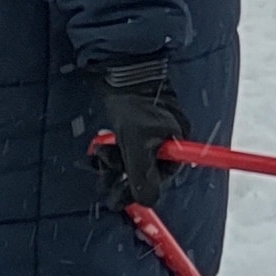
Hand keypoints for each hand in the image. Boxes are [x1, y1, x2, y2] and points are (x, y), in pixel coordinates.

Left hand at [89, 58, 185, 209]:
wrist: (121, 73)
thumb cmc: (134, 105)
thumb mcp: (137, 143)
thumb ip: (142, 174)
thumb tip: (147, 202)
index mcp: (176, 145)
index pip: (160, 178)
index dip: (140, 189)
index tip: (121, 200)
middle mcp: (165, 141)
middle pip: (144, 171)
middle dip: (121, 177)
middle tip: (103, 183)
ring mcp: (149, 134)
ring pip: (129, 160)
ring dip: (111, 164)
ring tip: (99, 157)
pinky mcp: (133, 128)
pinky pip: (121, 149)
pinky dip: (109, 152)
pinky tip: (99, 150)